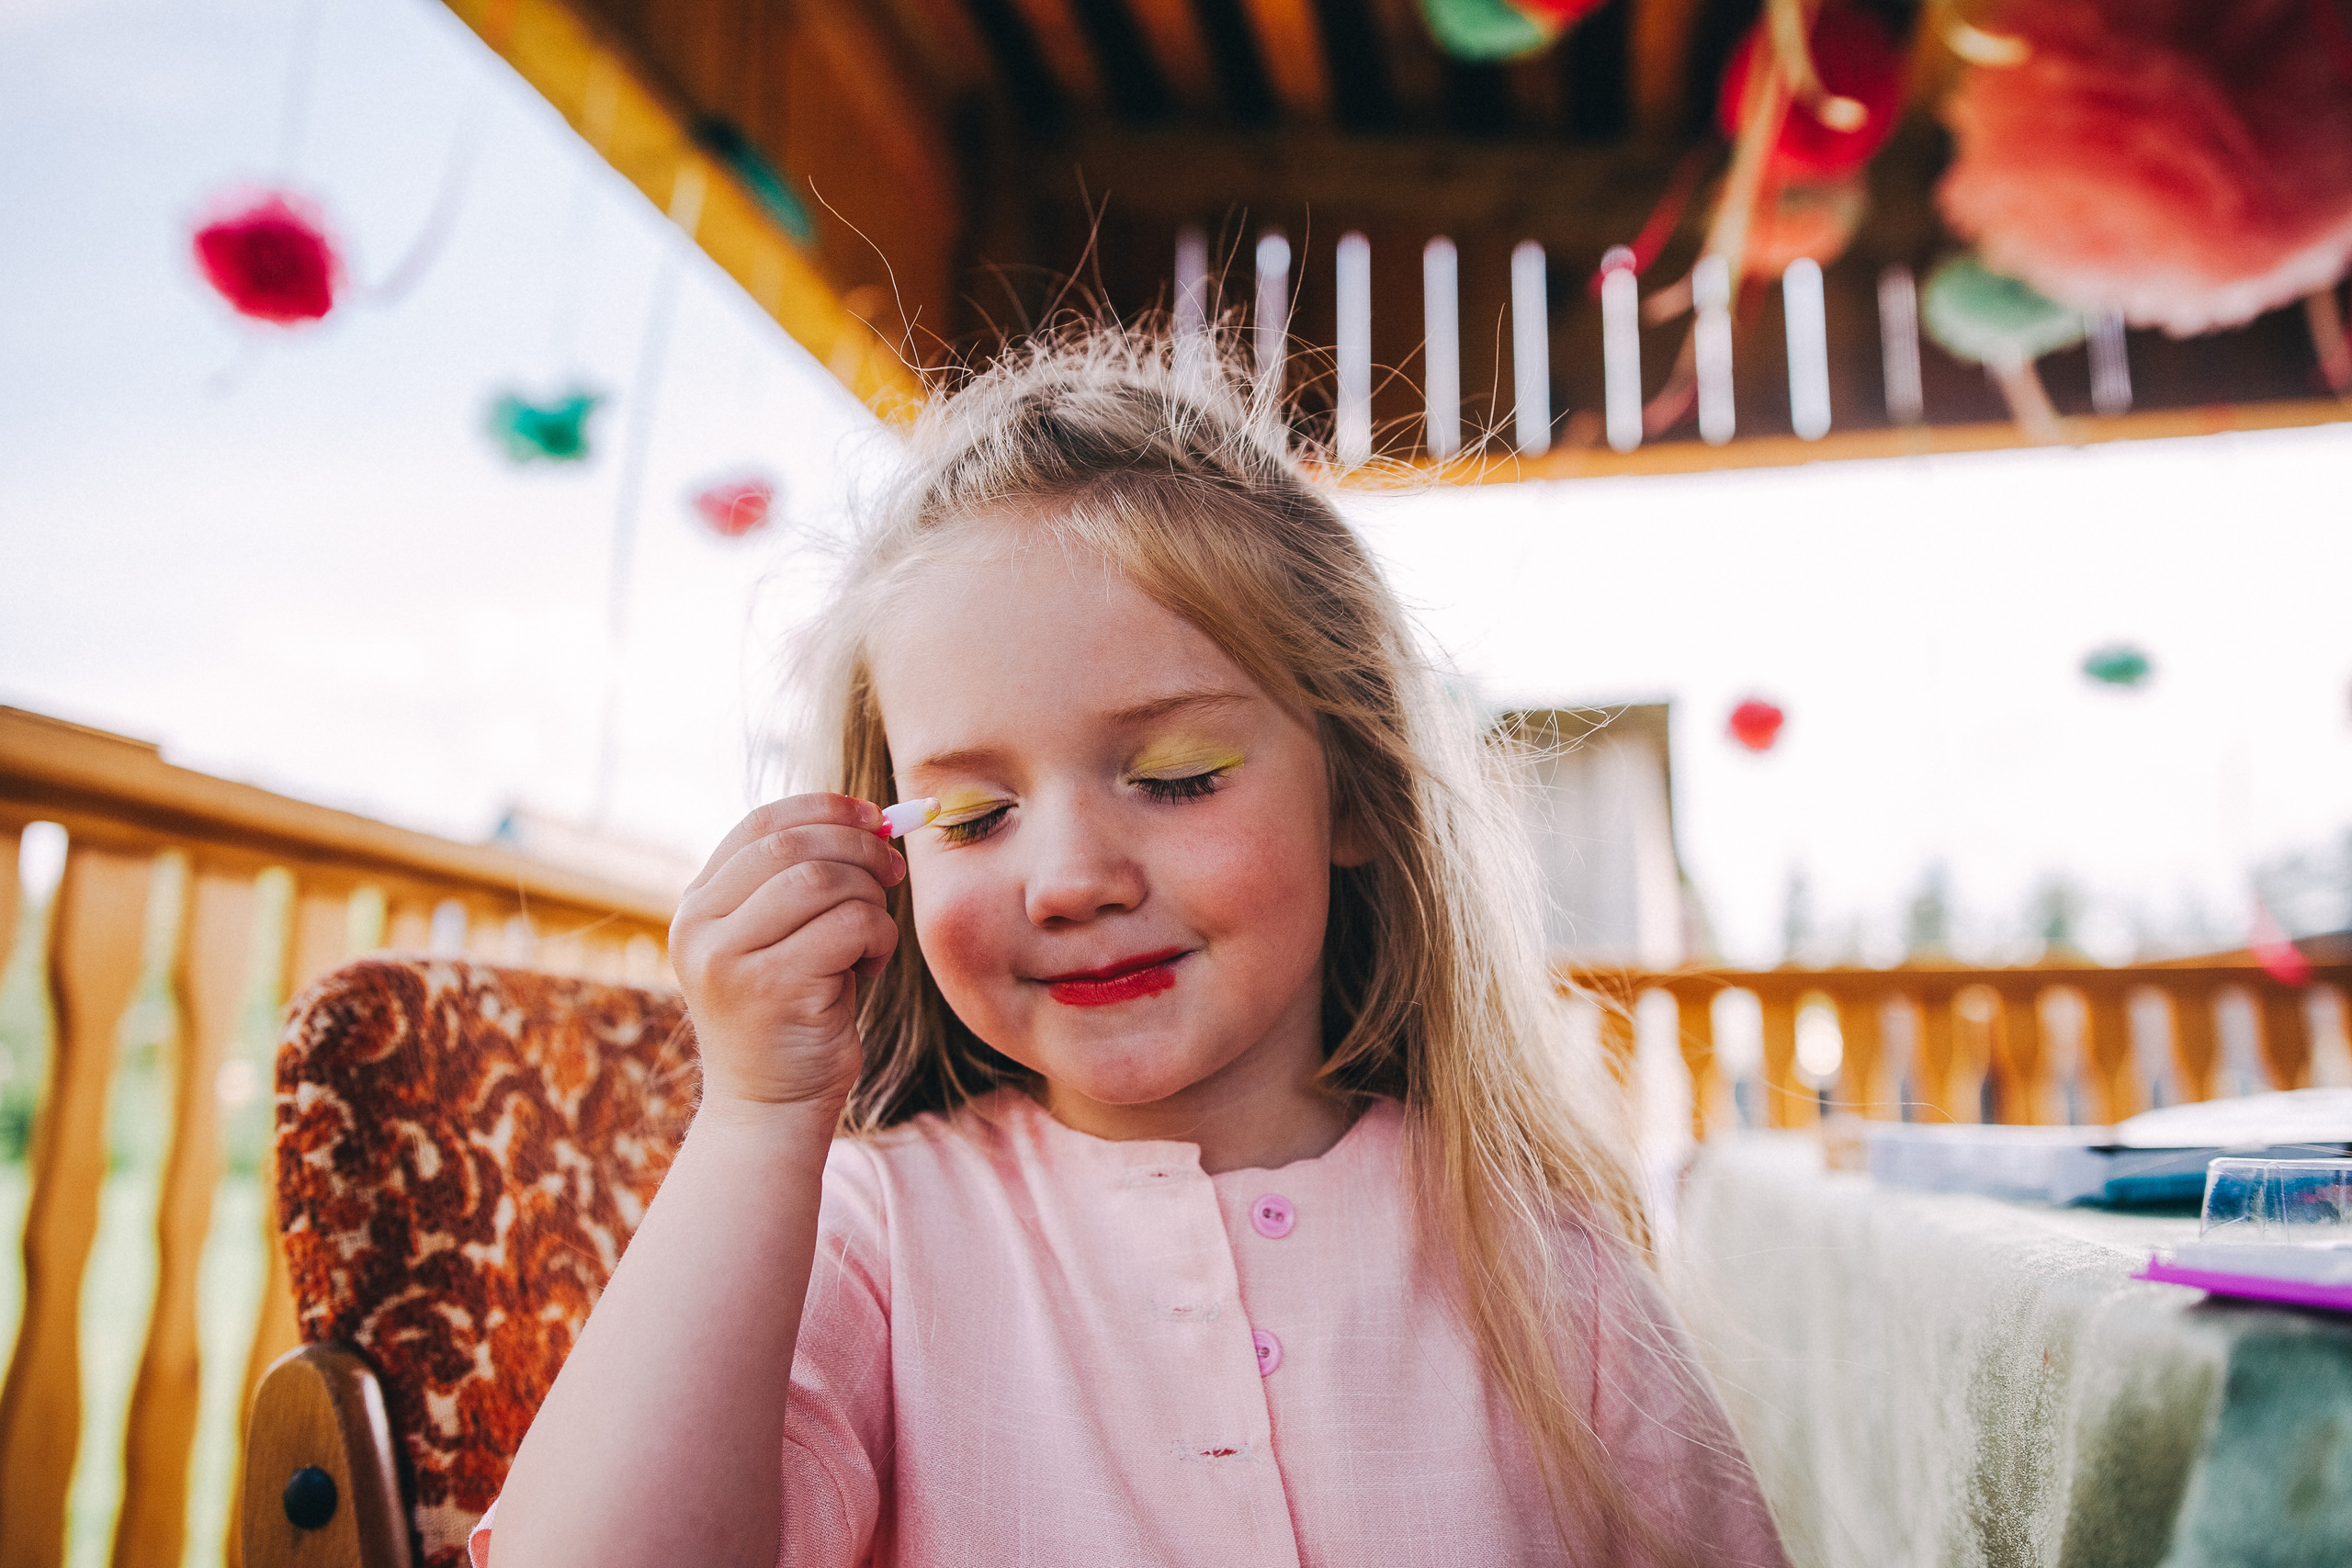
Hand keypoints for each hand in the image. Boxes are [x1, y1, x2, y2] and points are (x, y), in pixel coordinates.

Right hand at [669, 794, 904, 1113]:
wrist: (771, 1107)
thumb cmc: (792, 1015)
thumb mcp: (783, 938)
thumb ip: (804, 880)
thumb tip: (874, 822)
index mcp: (698, 905)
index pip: (762, 824)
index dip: (825, 809)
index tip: (875, 818)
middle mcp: (699, 926)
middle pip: (793, 845)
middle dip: (858, 848)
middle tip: (893, 871)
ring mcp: (727, 957)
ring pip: (822, 880)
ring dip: (869, 899)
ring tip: (871, 936)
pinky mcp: (769, 987)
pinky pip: (847, 925)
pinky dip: (878, 937)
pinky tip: (868, 968)